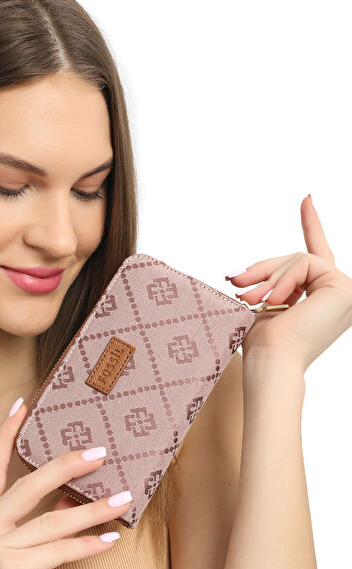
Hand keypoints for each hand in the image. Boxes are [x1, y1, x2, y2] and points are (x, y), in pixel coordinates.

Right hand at [0, 401, 130, 568]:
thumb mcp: (25, 556)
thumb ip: (42, 524)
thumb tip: (74, 495)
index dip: (5, 435)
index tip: (22, 404)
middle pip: (25, 485)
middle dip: (64, 464)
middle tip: (99, 450)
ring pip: (51, 520)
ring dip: (92, 508)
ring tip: (123, 496)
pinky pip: (59, 551)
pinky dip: (88, 544)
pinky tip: (111, 537)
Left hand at [225, 194, 351, 371]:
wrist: (271, 364)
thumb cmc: (261, 346)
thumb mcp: (259, 305)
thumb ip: (263, 285)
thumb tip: (238, 275)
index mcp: (320, 302)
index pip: (314, 257)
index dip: (311, 225)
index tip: (306, 198)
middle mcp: (337, 296)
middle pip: (297, 259)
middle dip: (262, 268)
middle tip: (234, 283)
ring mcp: (344, 292)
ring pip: (298, 259)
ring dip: (267, 277)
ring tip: (248, 300)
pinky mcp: (343, 288)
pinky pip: (304, 263)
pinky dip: (282, 279)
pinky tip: (271, 301)